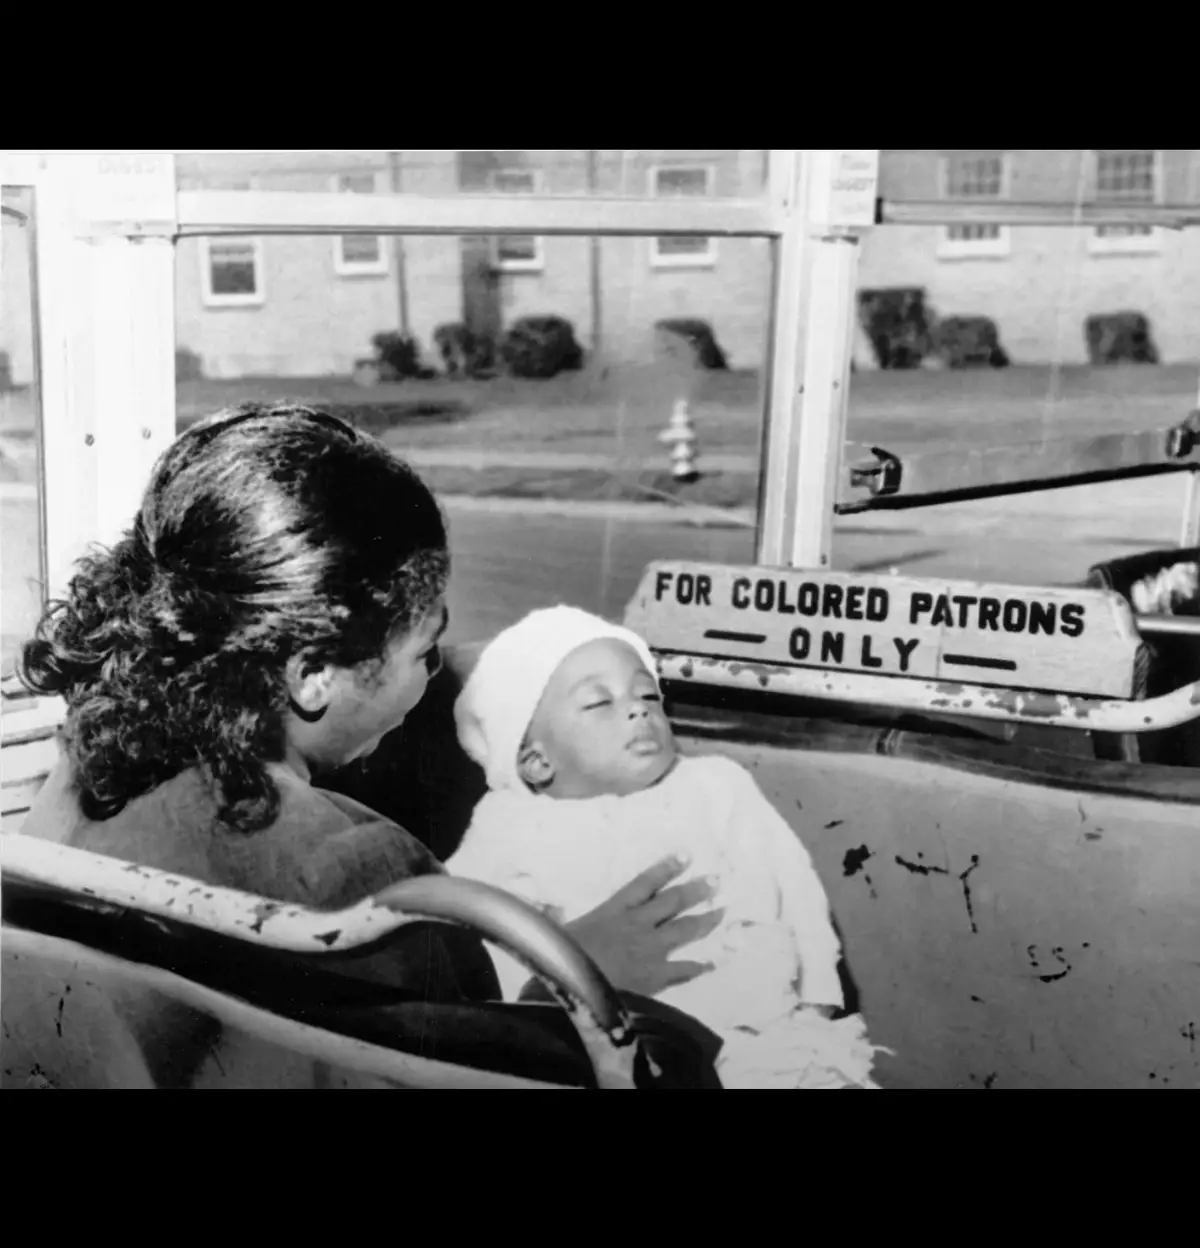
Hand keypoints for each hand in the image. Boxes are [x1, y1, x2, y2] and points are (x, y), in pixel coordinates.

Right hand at [562, 856, 724, 998]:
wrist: (573, 988)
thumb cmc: (561, 957)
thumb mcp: (557, 931)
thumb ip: (555, 916)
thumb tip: (548, 907)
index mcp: (614, 908)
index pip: (645, 882)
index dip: (667, 868)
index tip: (686, 856)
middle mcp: (637, 923)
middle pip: (673, 901)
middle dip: (696, 890)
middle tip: (717, 881)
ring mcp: (650, 948)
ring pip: (685, 929)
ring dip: (705, 919)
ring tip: (722, 910)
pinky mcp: (656, 975)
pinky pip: (683, 969)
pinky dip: (698, 967)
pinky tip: (711, 964)